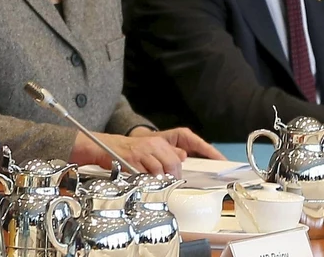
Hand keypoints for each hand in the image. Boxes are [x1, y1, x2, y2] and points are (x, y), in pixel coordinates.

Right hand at [72, 127, 218, 176]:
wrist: (102, 147)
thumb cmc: (126, 152)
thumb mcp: (148, 150)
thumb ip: (165, 154)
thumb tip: (182, 156)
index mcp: (159, 141)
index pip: (186, 147)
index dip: (205, 151)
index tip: (220, 160)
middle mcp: (153, 144)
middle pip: (173, 164)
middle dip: (171, 176)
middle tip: (165, 182)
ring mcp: (143, 151)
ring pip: (161, 171)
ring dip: (157, 180)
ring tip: (149, 180)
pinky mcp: (133, 159)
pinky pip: (146, 175)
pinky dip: (145, 180)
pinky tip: (139, 178)